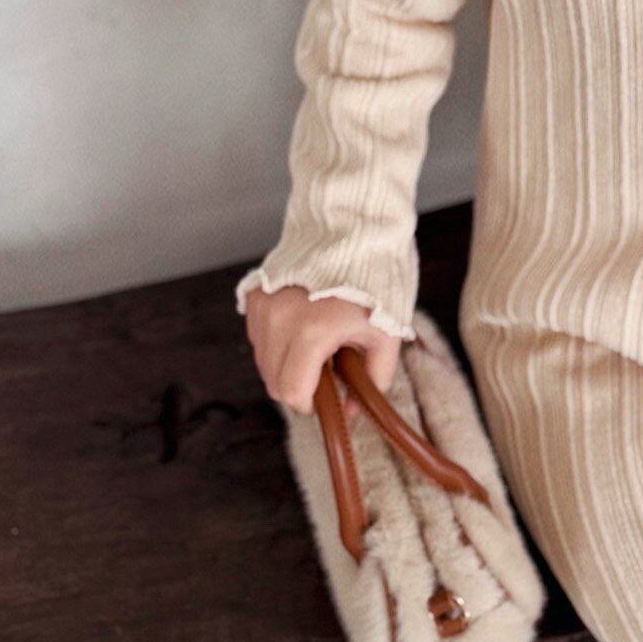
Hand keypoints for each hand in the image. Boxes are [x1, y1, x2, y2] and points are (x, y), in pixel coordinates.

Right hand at [241, 285, 404, 418]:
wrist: (356, 230)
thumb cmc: (376, 282)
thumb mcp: (386, 336)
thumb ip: (372, 381)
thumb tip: (352, 411)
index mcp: (312, 333)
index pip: (292, 393)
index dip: (312, 404)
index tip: (330, 395)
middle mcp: (279, 320)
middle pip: (273, 382)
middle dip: (300, 386)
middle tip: (328, 369)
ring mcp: (263, 306)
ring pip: (263, 361)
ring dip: (286, 364)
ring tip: (318, 344)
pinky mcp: (255, 295)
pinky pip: (258, 336)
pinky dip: (276, 342)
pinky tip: (301, 326)